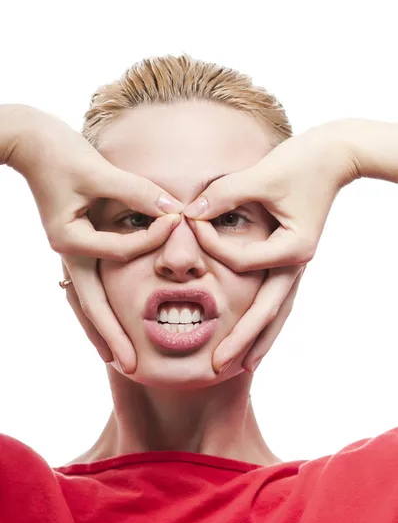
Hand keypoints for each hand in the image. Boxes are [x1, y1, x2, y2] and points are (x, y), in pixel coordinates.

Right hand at [3, 105, 182, 372]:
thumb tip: (175, 212)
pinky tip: (110, 321)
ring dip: (103, 330)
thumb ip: (137, 193)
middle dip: (111, 336)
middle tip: (131, 368)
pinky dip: (100, 305)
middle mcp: (68, 252)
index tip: (178, 225)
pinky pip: (90, 283)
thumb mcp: (98, 172)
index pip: (120, 252)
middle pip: (92, 304)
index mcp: (71, 239)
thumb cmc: (60, 153)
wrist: (30, 141)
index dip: (151, 241)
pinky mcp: (75, 244)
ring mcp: (70, 252)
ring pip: (88, 301)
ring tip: (118, 361)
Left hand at [184, 121, 359, 371]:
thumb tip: (189, 214)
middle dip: (242, 340)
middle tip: (217, 367)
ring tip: (239, 367)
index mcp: (291, 247)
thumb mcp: (261, 176)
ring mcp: (296, 265)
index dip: (211, 247)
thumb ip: (224, 195)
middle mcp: (296, 263)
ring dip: (257, 340)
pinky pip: (277, 297)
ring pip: (276, 312)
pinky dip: (266, 320)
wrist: (334, 155)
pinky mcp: (291, 261)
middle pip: (267, 311)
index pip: (242, 261)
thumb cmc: (300, 162)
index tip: (187, 226)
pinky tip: (256, 337)